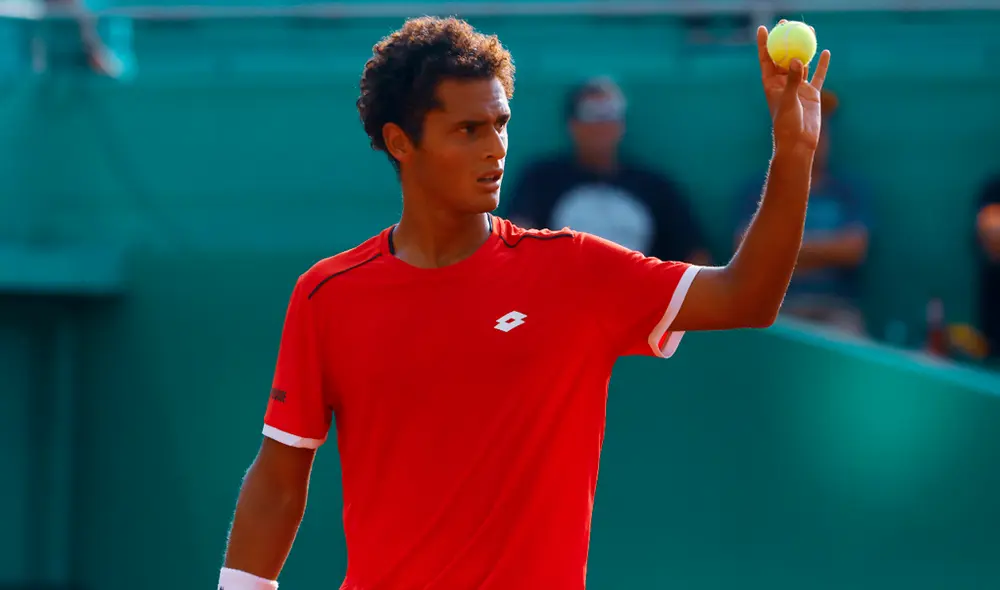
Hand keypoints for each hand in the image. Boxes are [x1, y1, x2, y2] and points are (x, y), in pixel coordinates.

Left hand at [756, 21, 830, 152]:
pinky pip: (818, 75)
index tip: (764, 27)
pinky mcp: (812, 93)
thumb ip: (793, 81)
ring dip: (804, 47)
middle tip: (787, 23)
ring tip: (808, 30)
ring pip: (802, 62)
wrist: (799, 142)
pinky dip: (822, 64)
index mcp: (771, 84)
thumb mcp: (788, 101)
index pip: (766, 59)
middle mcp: (784, 83)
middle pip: (784, 56)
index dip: (764, 43)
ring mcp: (799, 87)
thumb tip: (798, 60)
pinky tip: (826, 52)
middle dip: (785, 39)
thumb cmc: (787, 124)